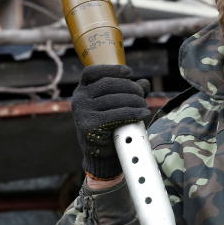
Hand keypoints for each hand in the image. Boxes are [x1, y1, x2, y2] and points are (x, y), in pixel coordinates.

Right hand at [71, 65, 150, 179]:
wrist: (101, 156)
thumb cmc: (110, 127)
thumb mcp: (117, 106)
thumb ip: (129, 93)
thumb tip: (145, 83)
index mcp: (81, 91)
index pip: (91, 72)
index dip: (111, 69)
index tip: (130, 72)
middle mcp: (78, 99)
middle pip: (107, 84)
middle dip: (129, 87)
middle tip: (142, 95)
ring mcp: (82, 112)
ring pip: (114, 99)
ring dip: (134, 100)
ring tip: (145, 105)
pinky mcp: (89, 125)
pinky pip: (116, 114)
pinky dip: (133, 113)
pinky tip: (143, 113)